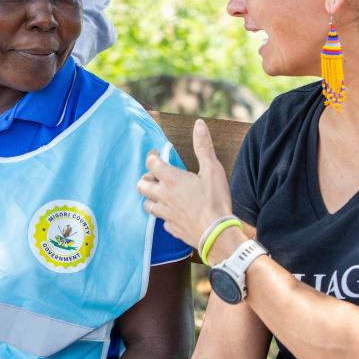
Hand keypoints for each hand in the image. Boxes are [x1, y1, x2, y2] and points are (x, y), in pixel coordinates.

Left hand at [137, 119, 233, 247]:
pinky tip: (173, 214)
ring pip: (147, 205)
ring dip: (151, 198)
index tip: (156, 154)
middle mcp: (163, 196)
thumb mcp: (213, 169)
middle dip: (146, 179)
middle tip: (155, 176)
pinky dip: (165, 216)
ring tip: (160, 195)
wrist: (217, 234)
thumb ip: (203, 146)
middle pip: (141, 185)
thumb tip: (199, 124)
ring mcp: (165, 214)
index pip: (151, 163)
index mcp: (171, 179)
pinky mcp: (172, 228)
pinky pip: (162, 221)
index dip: (152, 156)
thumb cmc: (215, 200)